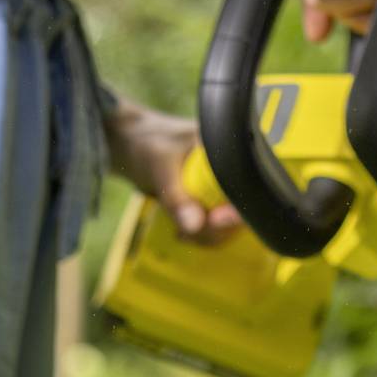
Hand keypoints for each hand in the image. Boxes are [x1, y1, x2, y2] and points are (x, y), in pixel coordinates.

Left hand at [103, 96, 241, 244]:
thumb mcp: (159, 168)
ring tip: (182, 232)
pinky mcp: (208, 195)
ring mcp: (220, 182)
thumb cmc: (144, 142)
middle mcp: (230, 164)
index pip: (249, 183)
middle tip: (189, 231)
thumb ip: (176, 197)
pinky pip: (214, 221)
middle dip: (217, 227)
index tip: (214, 220)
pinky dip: (201, 232)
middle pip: (242, 207)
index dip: (237, 208)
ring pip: (228, 220)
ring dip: (207, 233)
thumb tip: (195, 226)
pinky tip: (183, 230)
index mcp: (228, 146)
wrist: (127, 143)